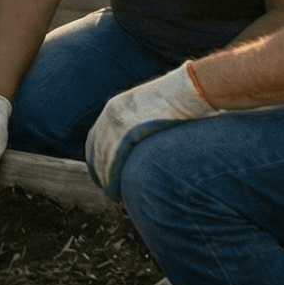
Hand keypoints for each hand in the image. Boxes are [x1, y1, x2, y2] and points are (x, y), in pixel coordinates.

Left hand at [85, 64, 215, 200]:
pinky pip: (113, 161)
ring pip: (103, 159)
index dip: (96, 158)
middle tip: (106, 188)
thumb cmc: (177, 102)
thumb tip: (141, 140)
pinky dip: (111, 178)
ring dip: (106, 179)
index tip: (100, 173)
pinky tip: (115, 190)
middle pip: (95, 150)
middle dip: (99, 171)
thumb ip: (139, 124)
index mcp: (114, 109)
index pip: (95, 138)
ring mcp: (118, 123)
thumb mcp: (150, 108)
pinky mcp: (129, 132)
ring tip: (113, 195)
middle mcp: (111, 115)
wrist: (188, 90)